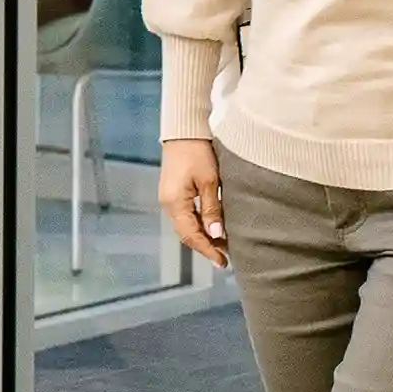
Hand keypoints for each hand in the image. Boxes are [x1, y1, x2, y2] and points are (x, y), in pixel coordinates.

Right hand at [159, 139, 227, 267]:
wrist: (184, 130)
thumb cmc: (198, 152)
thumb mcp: (209, 181)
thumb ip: (212, 209)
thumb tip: (216, 235)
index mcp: (175, 203)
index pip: (191, 235)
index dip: (207, 250)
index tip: (222, 262)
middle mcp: (168, 204)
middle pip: (186, 233)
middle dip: (205, 246)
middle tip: (224, 257)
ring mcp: (169, 198)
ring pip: (186, 225)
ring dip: (202, 236)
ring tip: (222, 244)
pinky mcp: (173, 192)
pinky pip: (185, 215)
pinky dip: (198, 224)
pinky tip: (211, 226)